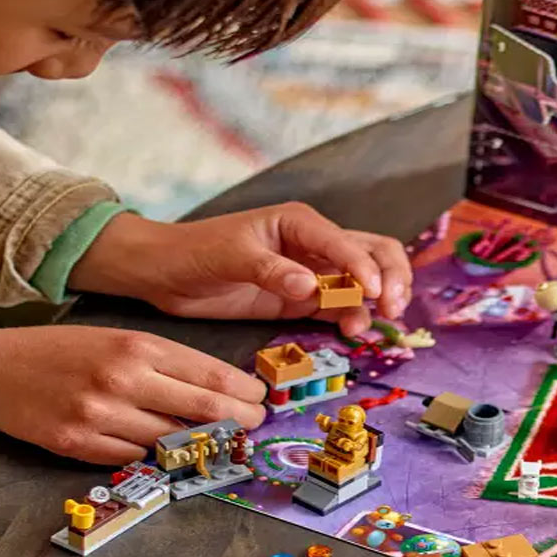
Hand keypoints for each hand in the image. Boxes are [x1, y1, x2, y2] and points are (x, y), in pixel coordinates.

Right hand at [0, 325, 266, 463]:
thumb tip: (214, 388)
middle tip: (252, 424)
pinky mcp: (78, 445)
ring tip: (210, 439)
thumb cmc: (59, 350)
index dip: (242, 390)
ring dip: (194, 442)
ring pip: (169, 439)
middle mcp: (122, 380)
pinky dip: (148, 454)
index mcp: (135, 346)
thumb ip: (161, 362)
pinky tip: (156, 446)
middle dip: (236, 420)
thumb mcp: (115, 339)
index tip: (258, 398)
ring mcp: (100, 416)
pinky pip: (133, 457)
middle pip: (201, 409)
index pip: (208, 373)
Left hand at [68, 204, 412, 336]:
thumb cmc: (194, 251)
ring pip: (364, 282)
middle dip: (392, 278)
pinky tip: (352, 333)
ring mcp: (312, 273)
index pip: (348, 243)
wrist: (164, 273)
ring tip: (361, 329)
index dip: (366, 268)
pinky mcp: (303, 300)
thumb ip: (272, 270)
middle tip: (391, 309)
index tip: (374, 295)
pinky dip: (355, 318)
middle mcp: (315, 245)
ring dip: (375, 303)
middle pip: (374, 253)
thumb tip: (311, 288)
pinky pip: (342, 307)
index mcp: (300, 223)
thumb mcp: (230, 256)